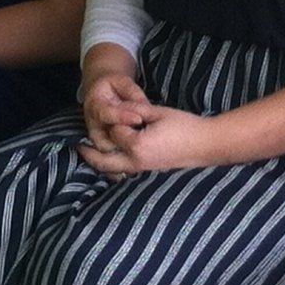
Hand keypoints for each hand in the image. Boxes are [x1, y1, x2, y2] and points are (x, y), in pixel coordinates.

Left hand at [76, 102, 212, 177]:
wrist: (206, 145)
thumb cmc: (185, 126)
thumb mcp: (158, 112)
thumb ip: (136, 112)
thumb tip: (121, 112)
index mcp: (138, 145)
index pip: (114, 132)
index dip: (115, 120)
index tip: (117, 113)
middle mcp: (136, 161)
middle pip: (103, 161)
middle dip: (88, 154)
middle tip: (78, 146)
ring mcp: (142, 170)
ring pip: (112, 171)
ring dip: (100, 163)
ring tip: (90, 154)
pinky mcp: (148, 172)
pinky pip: (124, 173)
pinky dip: (113, 168)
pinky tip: (111, 160)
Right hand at [80, 70, 149, 153]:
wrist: (100, 91)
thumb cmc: (112, 86)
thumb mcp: (122, 81)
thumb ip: (132, 93)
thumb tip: (144, 107)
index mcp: (94, 105)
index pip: (106, 114)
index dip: (122, 117)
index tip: (138, 119)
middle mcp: (92, 123)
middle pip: (103, 138)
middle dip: (122, 140)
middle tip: (142, 137)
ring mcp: (95, 135)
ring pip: (106, 150)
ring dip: (122, 150)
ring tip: (141, 146)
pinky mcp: (101, 143)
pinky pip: (109, 155)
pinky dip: (120, 157)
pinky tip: (135, 155)